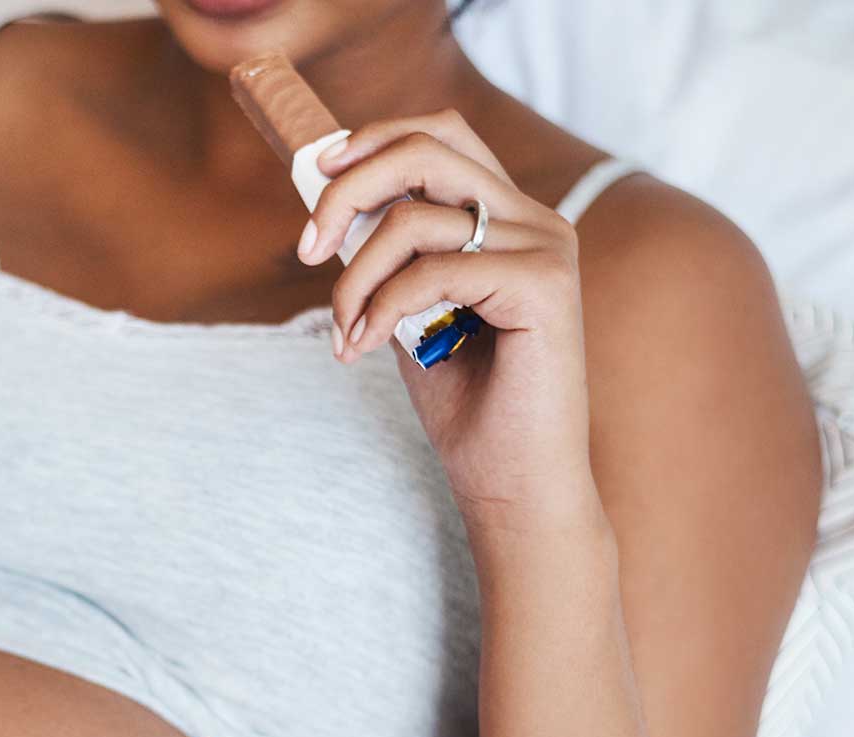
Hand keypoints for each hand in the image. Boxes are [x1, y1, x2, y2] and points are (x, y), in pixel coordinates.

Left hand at [301, 111, 598, 528]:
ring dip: (356, 277)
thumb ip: (389, 256)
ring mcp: (546, 249)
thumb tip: (329, 207)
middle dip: (349, 190)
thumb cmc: (469, 408)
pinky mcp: (544, 286)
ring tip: (345, 332)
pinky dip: (383, 307)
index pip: (443, 134)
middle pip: (426, 149)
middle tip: (307, 247)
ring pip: (415, 219)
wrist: (514, 485)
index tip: (319, 173)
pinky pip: (433, 271)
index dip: (375, 138)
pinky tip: (365, 347)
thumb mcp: (413, 311)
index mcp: (512, 219)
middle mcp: (538, 221)